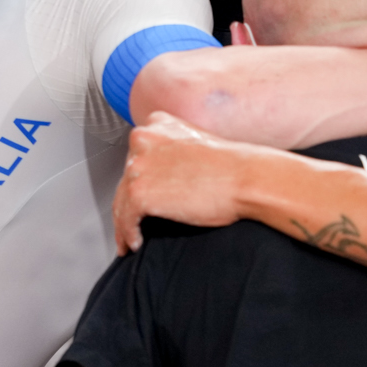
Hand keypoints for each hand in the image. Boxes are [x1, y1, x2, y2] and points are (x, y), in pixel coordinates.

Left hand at [113, 112, 256, 252]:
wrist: (245, 177)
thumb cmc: (232, 166)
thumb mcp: (195, 142)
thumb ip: (173, 151)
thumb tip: (163, 176)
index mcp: (157, 123)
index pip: (137, 155)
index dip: (139, 179)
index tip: (141, 195)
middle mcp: (143, 140)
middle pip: (126, 179)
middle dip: (129, 203)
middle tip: (134, 221)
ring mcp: (138, 165)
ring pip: (121, 201)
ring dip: (124, 224)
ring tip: (129, 239)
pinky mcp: (139, 192)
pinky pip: (126, 219)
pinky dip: (128, 234)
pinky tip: (136, 243)